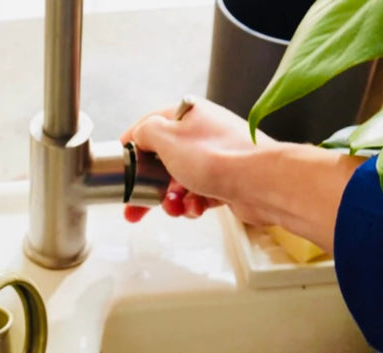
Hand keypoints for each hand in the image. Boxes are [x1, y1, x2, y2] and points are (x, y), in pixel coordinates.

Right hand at [120, 97, 365, 253]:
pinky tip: (195, 208)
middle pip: (163, 160)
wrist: (262, 183)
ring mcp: (217, 157)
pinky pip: (199, 194)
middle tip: (134, 207)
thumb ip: (145, 132)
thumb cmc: (218, 157)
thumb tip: (138, 135)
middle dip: (148, 186)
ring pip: (180, 181)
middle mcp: (202, 132)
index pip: (149, 127)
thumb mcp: (167, 138)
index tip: (120, 168)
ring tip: (174, 208)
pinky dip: (193, 204)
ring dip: (172, 199)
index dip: (131, 149)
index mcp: (187, 114)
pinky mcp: (227, 180)